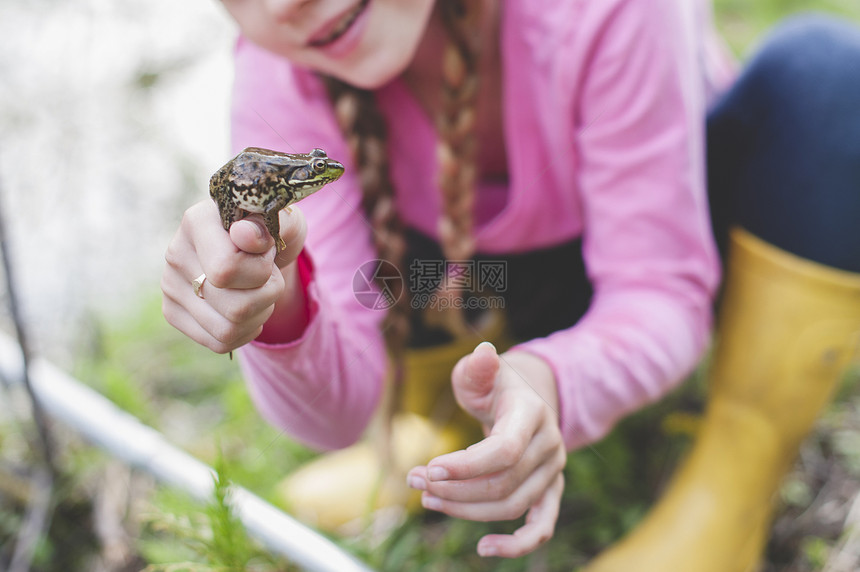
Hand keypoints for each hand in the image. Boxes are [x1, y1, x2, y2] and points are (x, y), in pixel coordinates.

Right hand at [161, 200, 308, 352]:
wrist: (257, 250)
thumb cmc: (271, 233)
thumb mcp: (284, 221)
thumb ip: (267, 222)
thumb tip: (244, 235)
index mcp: (198, 221)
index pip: (227, 269)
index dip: (262, 270)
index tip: (266, 252)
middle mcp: (176, 253)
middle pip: (234, 307)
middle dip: (268, 295)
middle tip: (268, 275)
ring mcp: (170, 285)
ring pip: (227, 329)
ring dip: (259, 314)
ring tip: (259, 290)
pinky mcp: (172, 312)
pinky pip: (219, 342)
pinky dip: (245, 331)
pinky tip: (247, 308)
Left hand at [407, 342, 566, 557]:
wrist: (525, 397)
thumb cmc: (493, 385)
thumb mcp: (480, 373)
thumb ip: (477, 368)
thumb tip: (483, 355)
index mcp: (533, 414)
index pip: (503, 451)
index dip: (465, 467)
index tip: (428, 469)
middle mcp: (550, 445)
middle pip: (503, 482)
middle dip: (454, 488)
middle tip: (415, 480)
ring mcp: (553, 471)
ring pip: (512, 504)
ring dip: (467, 509)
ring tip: (428, 499)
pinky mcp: (550, 491)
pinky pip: (542, 526)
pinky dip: (518, 544)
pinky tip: (484, 548)